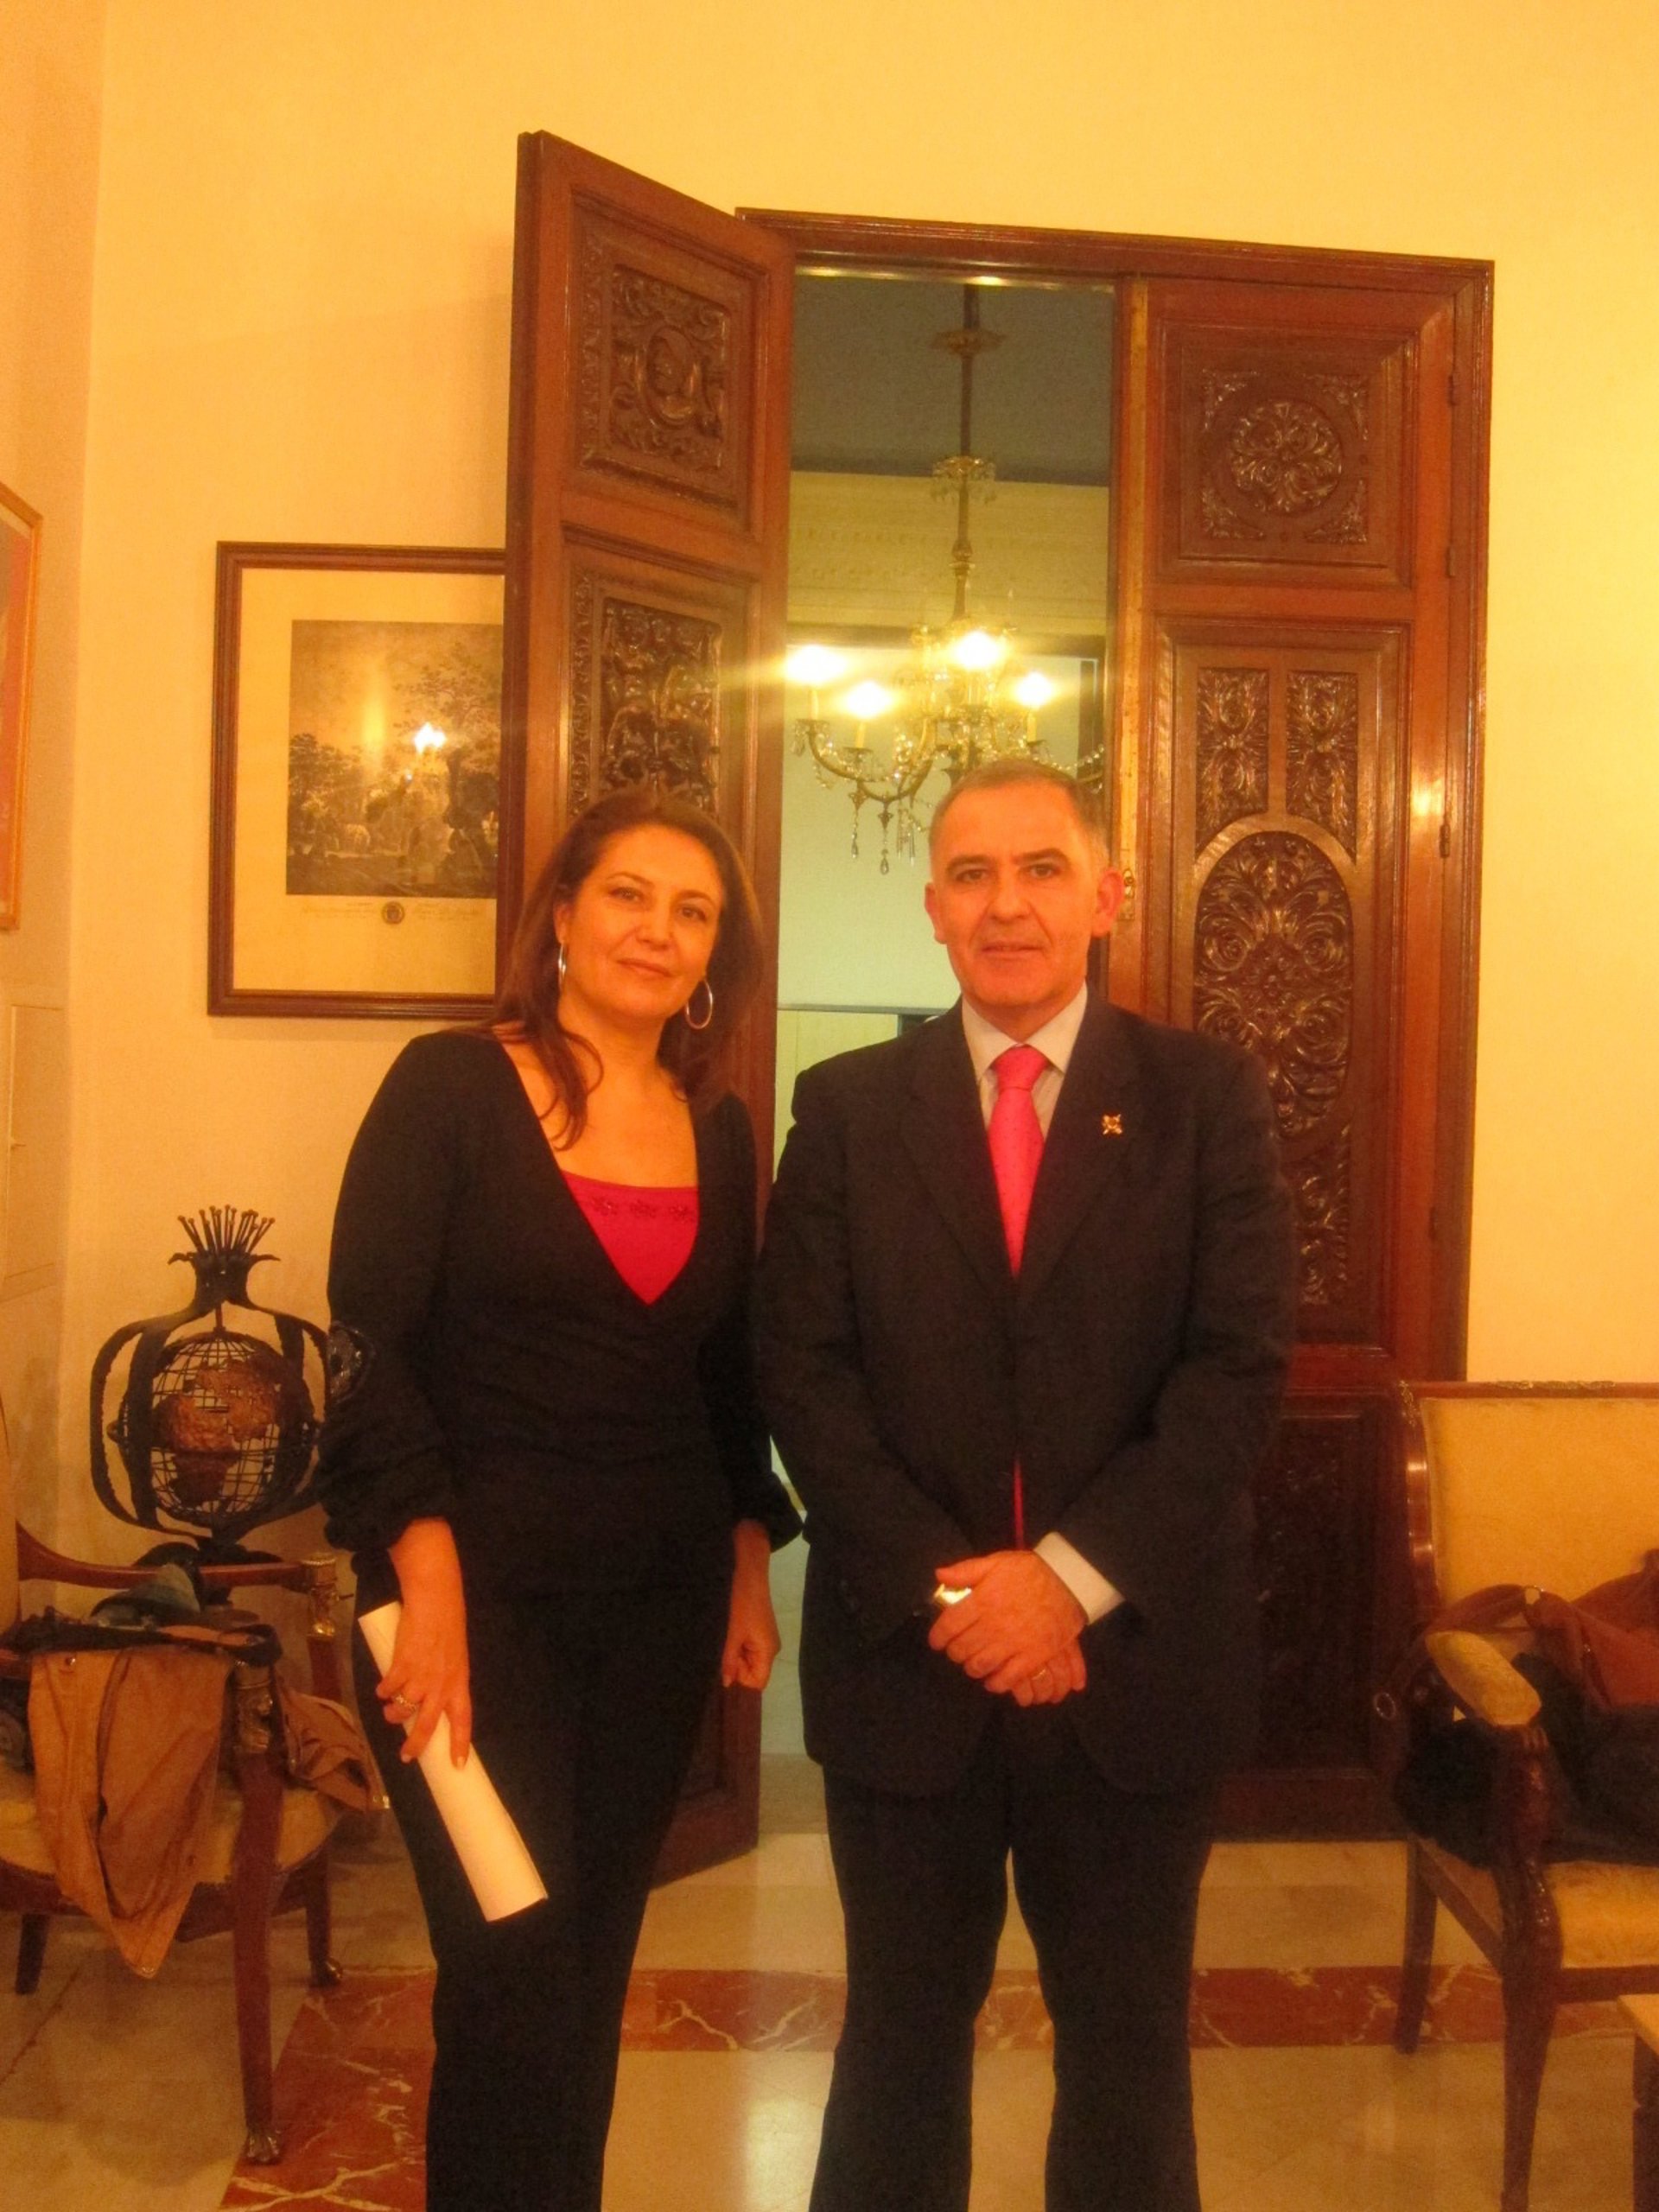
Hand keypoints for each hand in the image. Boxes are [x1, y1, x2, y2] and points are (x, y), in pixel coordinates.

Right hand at [383, 1518, 471, 1764]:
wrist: (435, 1598)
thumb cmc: (446, 1625)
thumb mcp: (454, 1656)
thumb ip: (445, 1677)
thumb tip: (428, 1698)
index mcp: (459, 1681)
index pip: (463, 1719)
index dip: (460, 1743)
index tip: (459, 1765)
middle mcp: (441, 1684)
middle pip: (428, 1725)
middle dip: (416, 1744)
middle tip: (407, 1756)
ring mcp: (420, 1676)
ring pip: (402, 1708)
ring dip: (393, 1712)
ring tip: (389, 1708)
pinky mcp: (401, 1665)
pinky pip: (387, 1688)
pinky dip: (382, 1690)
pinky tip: (382, 1687)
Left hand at [721, 1520, 781, 1690]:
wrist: (748, 1574)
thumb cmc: (742, 1605)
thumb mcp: (733, 1635)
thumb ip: (729, 1661)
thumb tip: (726, 1684)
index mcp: (768, 1651)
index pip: (758, 1682)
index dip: (741, 1683)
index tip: (723, 1677)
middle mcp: (770, 1648)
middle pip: (752, 1672)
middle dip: (735, 1668)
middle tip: (718, 1657)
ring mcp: (764, 1639)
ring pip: (747, 1660)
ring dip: (733, 1656)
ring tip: (721, 1645)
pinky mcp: (757, 1630)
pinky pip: (747, 1648)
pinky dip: (735, 1646)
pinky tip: (726, 1638)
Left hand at [927, 1550, 1086, 1697]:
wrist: (1068, 1582)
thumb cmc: (1030, 1571)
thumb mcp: (997, 1562)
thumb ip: (967, 1570)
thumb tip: (940, 1575)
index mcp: (982, 1600)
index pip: (949, 1625)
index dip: (938, 1637)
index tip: (937, 1642)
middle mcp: (993, 1624)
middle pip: (962, 1648)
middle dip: (954, 1653)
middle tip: (956, 1652)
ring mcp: (1013, 1643)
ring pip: (980, 1665)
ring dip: (971, 1668)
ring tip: (972, 1664)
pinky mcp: (1032, 1656)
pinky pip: (1008, 1678)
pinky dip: (996, 1683)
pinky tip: (992, 1680)